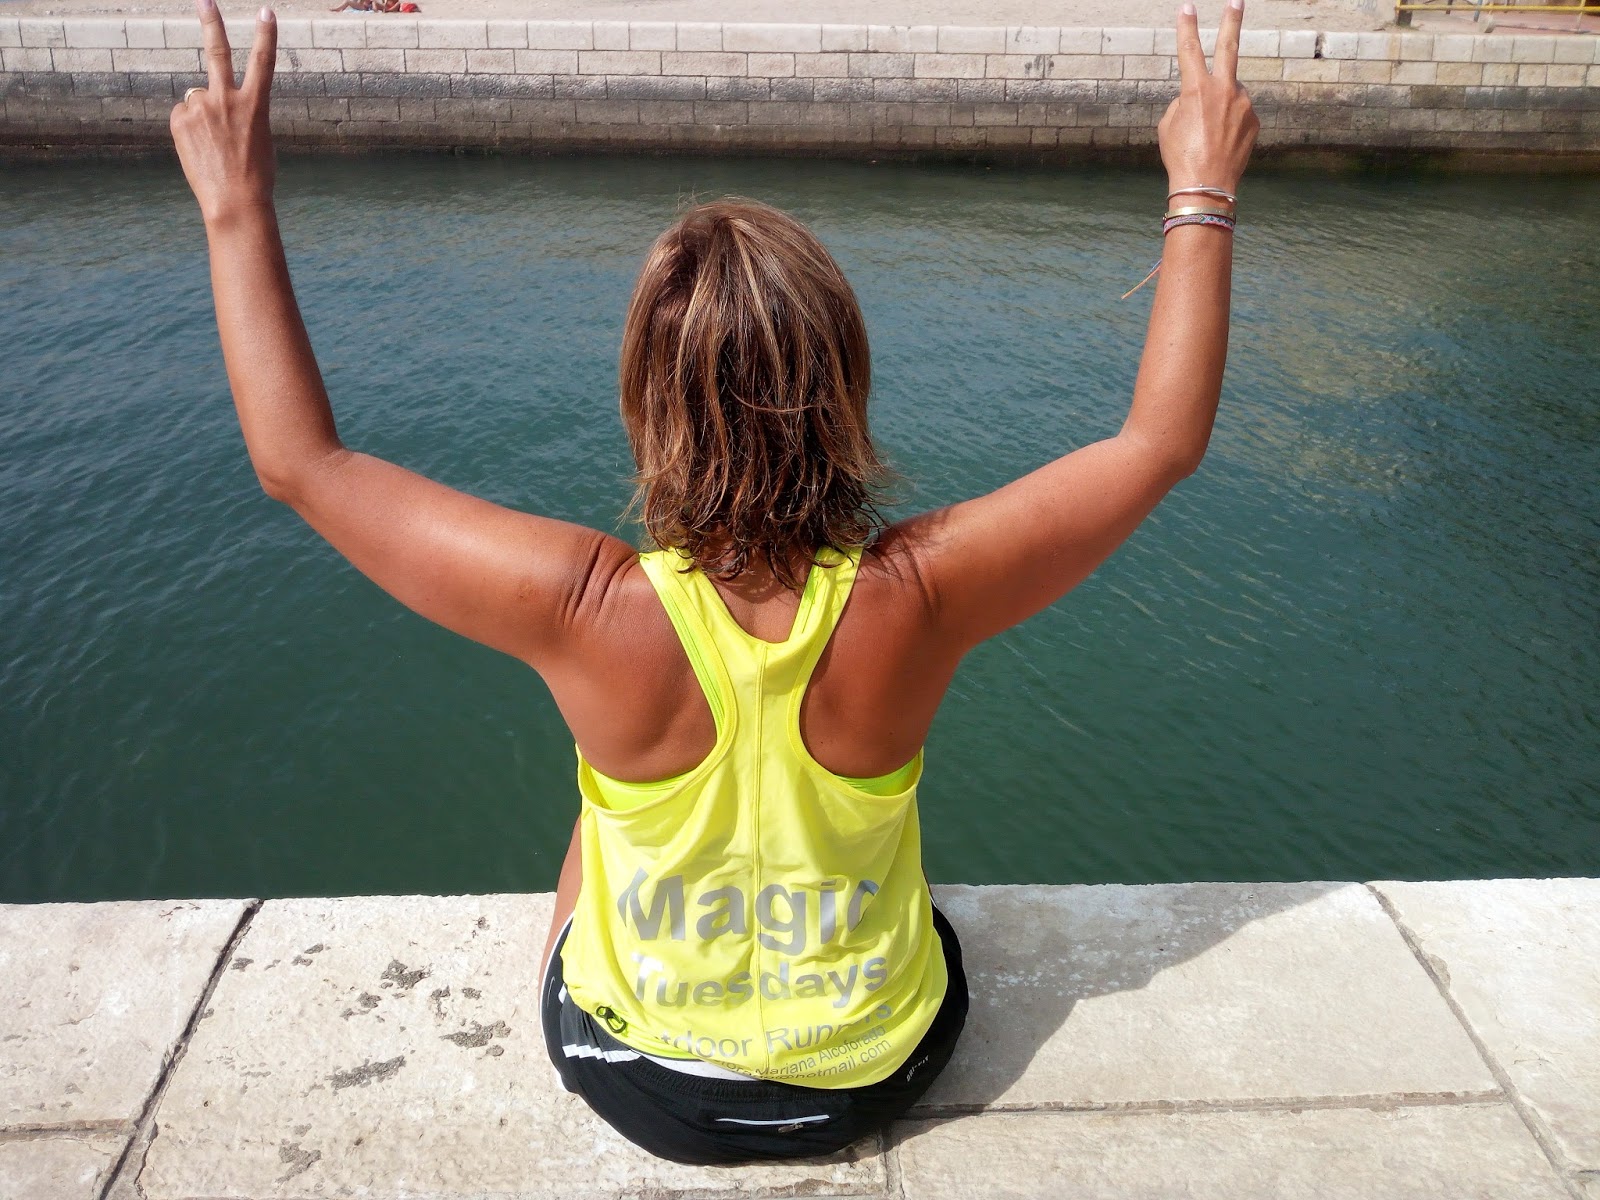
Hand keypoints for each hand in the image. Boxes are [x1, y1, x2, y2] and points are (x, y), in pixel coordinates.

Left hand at [170, 0, 277, 224]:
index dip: (265, 35)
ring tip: (213, 147)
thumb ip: (238, 113)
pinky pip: (185, 117)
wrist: (235, 201)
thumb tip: (208, 104)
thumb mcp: (258, 139)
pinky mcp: (181, 120)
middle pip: (218, 53)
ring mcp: (202, 108)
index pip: (263, 62)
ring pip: (198, 101)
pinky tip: (200, 150)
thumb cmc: (254, 176)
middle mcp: (227, 99)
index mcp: (255, 105)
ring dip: (203, 118)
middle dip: (212, 24)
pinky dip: (190, 130)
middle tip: (205, 1)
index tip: (265, 12)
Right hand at [1158, 0, 1258, 195]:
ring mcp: (1243, 104)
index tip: (1187, 7)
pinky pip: (1239, 115)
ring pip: (1230, 95)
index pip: (1189, 49)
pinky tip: (1220, 143)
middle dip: (1232, 22)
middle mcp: (1224, 90)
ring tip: (1209, 135)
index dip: (1186, 27)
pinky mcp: (1254, 120)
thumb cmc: (1180, 157)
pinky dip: (1230, 125)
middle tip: (1236, 2)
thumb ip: (1183, 102)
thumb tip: (1197, 97)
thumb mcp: (1168, 126)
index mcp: (1196, 89)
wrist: (1206, 186)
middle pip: (1229, 47)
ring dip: (1221, 108)